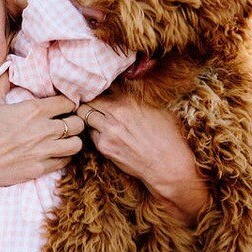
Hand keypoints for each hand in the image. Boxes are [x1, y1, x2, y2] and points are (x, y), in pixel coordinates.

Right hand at [0, 72, 85, 189]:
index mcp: (32, 110)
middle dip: (75, 121)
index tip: (65, 105)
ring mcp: (42, 151)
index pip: (67, 102)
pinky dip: (63, 157)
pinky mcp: (39, 169)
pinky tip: (54, 153)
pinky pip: (64, 162)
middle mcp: (42, 130)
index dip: (69, 103)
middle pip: (77, 123)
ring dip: (72, 140)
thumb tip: (8, 65)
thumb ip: (2, 83)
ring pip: (76, 144)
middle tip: (67, 122)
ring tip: (64, 139)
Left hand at [77, 90, 208, 222]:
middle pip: (88, 99)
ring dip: (86, 114)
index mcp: (129, 99)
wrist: (168, 165)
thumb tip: (128, 87)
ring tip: (92, 117)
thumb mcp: (158, 109)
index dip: (100, 88)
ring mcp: (108, 130)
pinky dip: (93, 131)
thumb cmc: (168, 136)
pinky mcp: (104, 146)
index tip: (100, 91)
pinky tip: (102, 133)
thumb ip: (138, 97)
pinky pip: (90, 133)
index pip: (103, 85)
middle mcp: (116, 112)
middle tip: (90, 104)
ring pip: (83, 115)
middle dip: (88, 100)